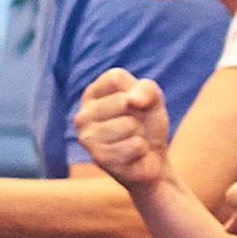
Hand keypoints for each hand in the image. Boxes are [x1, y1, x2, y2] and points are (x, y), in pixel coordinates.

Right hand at [72, 69, 170, 187]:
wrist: (151, 159)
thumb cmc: (147, 124)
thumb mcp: (153, 99)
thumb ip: (146, 89)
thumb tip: (130, 100)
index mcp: (92, 95)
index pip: (114, 78)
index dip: (135, 90)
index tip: (136, 103)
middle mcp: (83, 115)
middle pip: (122, 101)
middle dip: (139, 114)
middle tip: (135, 126)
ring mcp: (87, 138)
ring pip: (129, 124)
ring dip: (140, 133)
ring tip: (133, 139)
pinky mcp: (98, 158)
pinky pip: (134, 145)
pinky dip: (141, 149)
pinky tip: (133, 154)